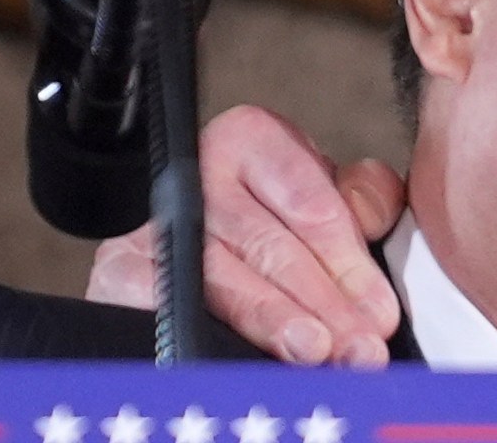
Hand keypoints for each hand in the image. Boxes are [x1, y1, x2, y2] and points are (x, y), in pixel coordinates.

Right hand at [84, 104, 406, 365]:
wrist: (199, 238)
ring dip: (275, 322)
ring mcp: (152, 222)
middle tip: (360, 348)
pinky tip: (240, 357)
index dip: (349, 262)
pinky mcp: (116, 269)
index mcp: (253, 140)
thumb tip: (372, 220)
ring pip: (222, 278)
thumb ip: (361, 198)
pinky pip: (164, 305)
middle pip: (269, 245)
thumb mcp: (327, 193)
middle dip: (324, 304)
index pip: (310, 202)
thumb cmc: (278, 216)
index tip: (380, 311)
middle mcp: (199, 173)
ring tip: (316, 353)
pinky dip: (207, 333)